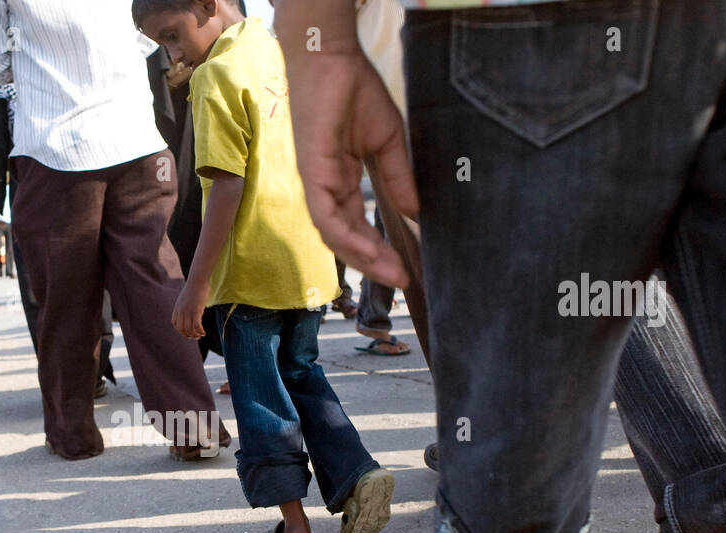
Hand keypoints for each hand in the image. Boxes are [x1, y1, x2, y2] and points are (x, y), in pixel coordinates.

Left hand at [172, 280, 207, 339]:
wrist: (198, 280)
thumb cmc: (195, 286)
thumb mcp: (187, 297)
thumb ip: (187, 304)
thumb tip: (192, 307)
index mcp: (177, 307)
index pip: (175, 323)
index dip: (180, 330)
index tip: (187, 332)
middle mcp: (181, 311)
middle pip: (181, 329)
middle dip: (188, 335)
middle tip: (195, 337)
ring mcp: (188, 311)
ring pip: (189, 329)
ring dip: (195, 334)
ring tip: (200, 335)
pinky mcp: (196, 311)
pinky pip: (197, 326)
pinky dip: (200, 331)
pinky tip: (204, 333)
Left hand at [284, 48, 416, 286]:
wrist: (333, 58)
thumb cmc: (354, 91)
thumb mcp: (387, 141)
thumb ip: (397, 178)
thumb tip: (414, 213)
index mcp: (341, 180)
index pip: (358, 225)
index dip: (380, 248)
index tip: (405, 269)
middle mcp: (326, 187)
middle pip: (346, 238)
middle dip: (374, 262)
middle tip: (402, 282)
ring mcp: (316, 182)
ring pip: (335, 234)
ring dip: (362, 257)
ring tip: (391, 273)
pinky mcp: (311, 173)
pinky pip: (326, 215)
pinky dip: (345, 236)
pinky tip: (367, 251)